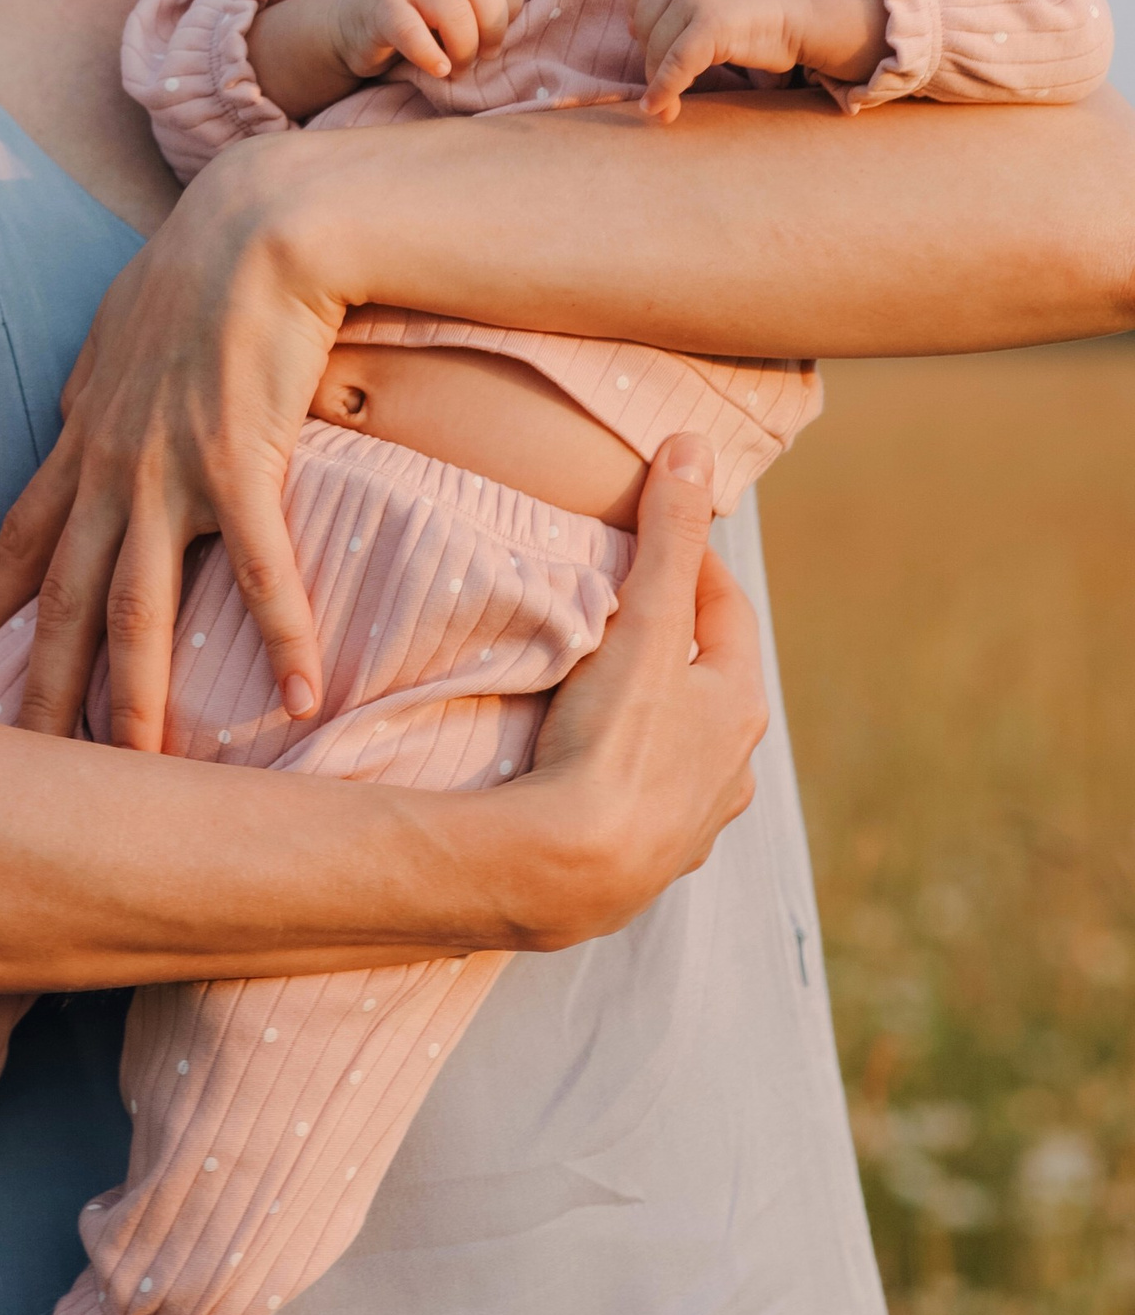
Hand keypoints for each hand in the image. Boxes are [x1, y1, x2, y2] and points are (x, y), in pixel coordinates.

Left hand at [0, 139, 342, 754]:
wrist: (254, 224)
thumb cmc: (197, 266)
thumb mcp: (119, 328)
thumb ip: (94, 384)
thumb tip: (74, 411)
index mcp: (83, 438)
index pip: (16, 538)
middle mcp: (110, 467)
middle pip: (61, 601)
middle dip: (36, 692)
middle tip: (15, 771)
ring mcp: (168, 471)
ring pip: (138, 609)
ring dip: (136, 700)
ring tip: (136, 776)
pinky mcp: (239, 462)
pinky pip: (256, 567)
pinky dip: (279, 634)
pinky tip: (302, 696)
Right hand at [334, 0, 523, 84]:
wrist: (347, 29)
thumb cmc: (412, 27)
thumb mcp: (452, 13)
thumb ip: (482, 10)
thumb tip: (522, 27)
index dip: (512, 9)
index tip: (495, 38)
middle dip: (491, 30)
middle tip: (480, 57)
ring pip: (452, 8)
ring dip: (463, 48)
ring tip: (455, 67)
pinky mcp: (379, 9)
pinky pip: (409, 29)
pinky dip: (428, 54)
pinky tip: (436, 69)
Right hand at [511, 435, 766, 940]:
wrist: (574, 868)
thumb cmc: (615, 738)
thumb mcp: (645, 621)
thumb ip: (668, 536)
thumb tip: (694, 446)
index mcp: (739, 706)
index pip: (726, 611)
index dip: (692, 565)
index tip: (653, 538)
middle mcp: (732, 767)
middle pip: (710, 683)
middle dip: (674, 643)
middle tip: (623, 609)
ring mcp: (694, 821)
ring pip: (684, 749)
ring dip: (656, 716)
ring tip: (603, 692)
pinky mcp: (651, 860)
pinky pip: (649, 801)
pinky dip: (629, 775)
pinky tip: (594, 774)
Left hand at [626, 0, 886, 122]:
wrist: (810, 11)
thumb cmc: (763, 8)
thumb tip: (628, 28)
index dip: (638, 14)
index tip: (651, 37)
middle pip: (644, 21)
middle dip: (651, 54)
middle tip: (672, 75)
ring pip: (657, 47)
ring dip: (658, 80)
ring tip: (666, 104)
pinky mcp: (711, 25)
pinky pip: (676, 64)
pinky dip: (664, 90)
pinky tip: (661, 111)